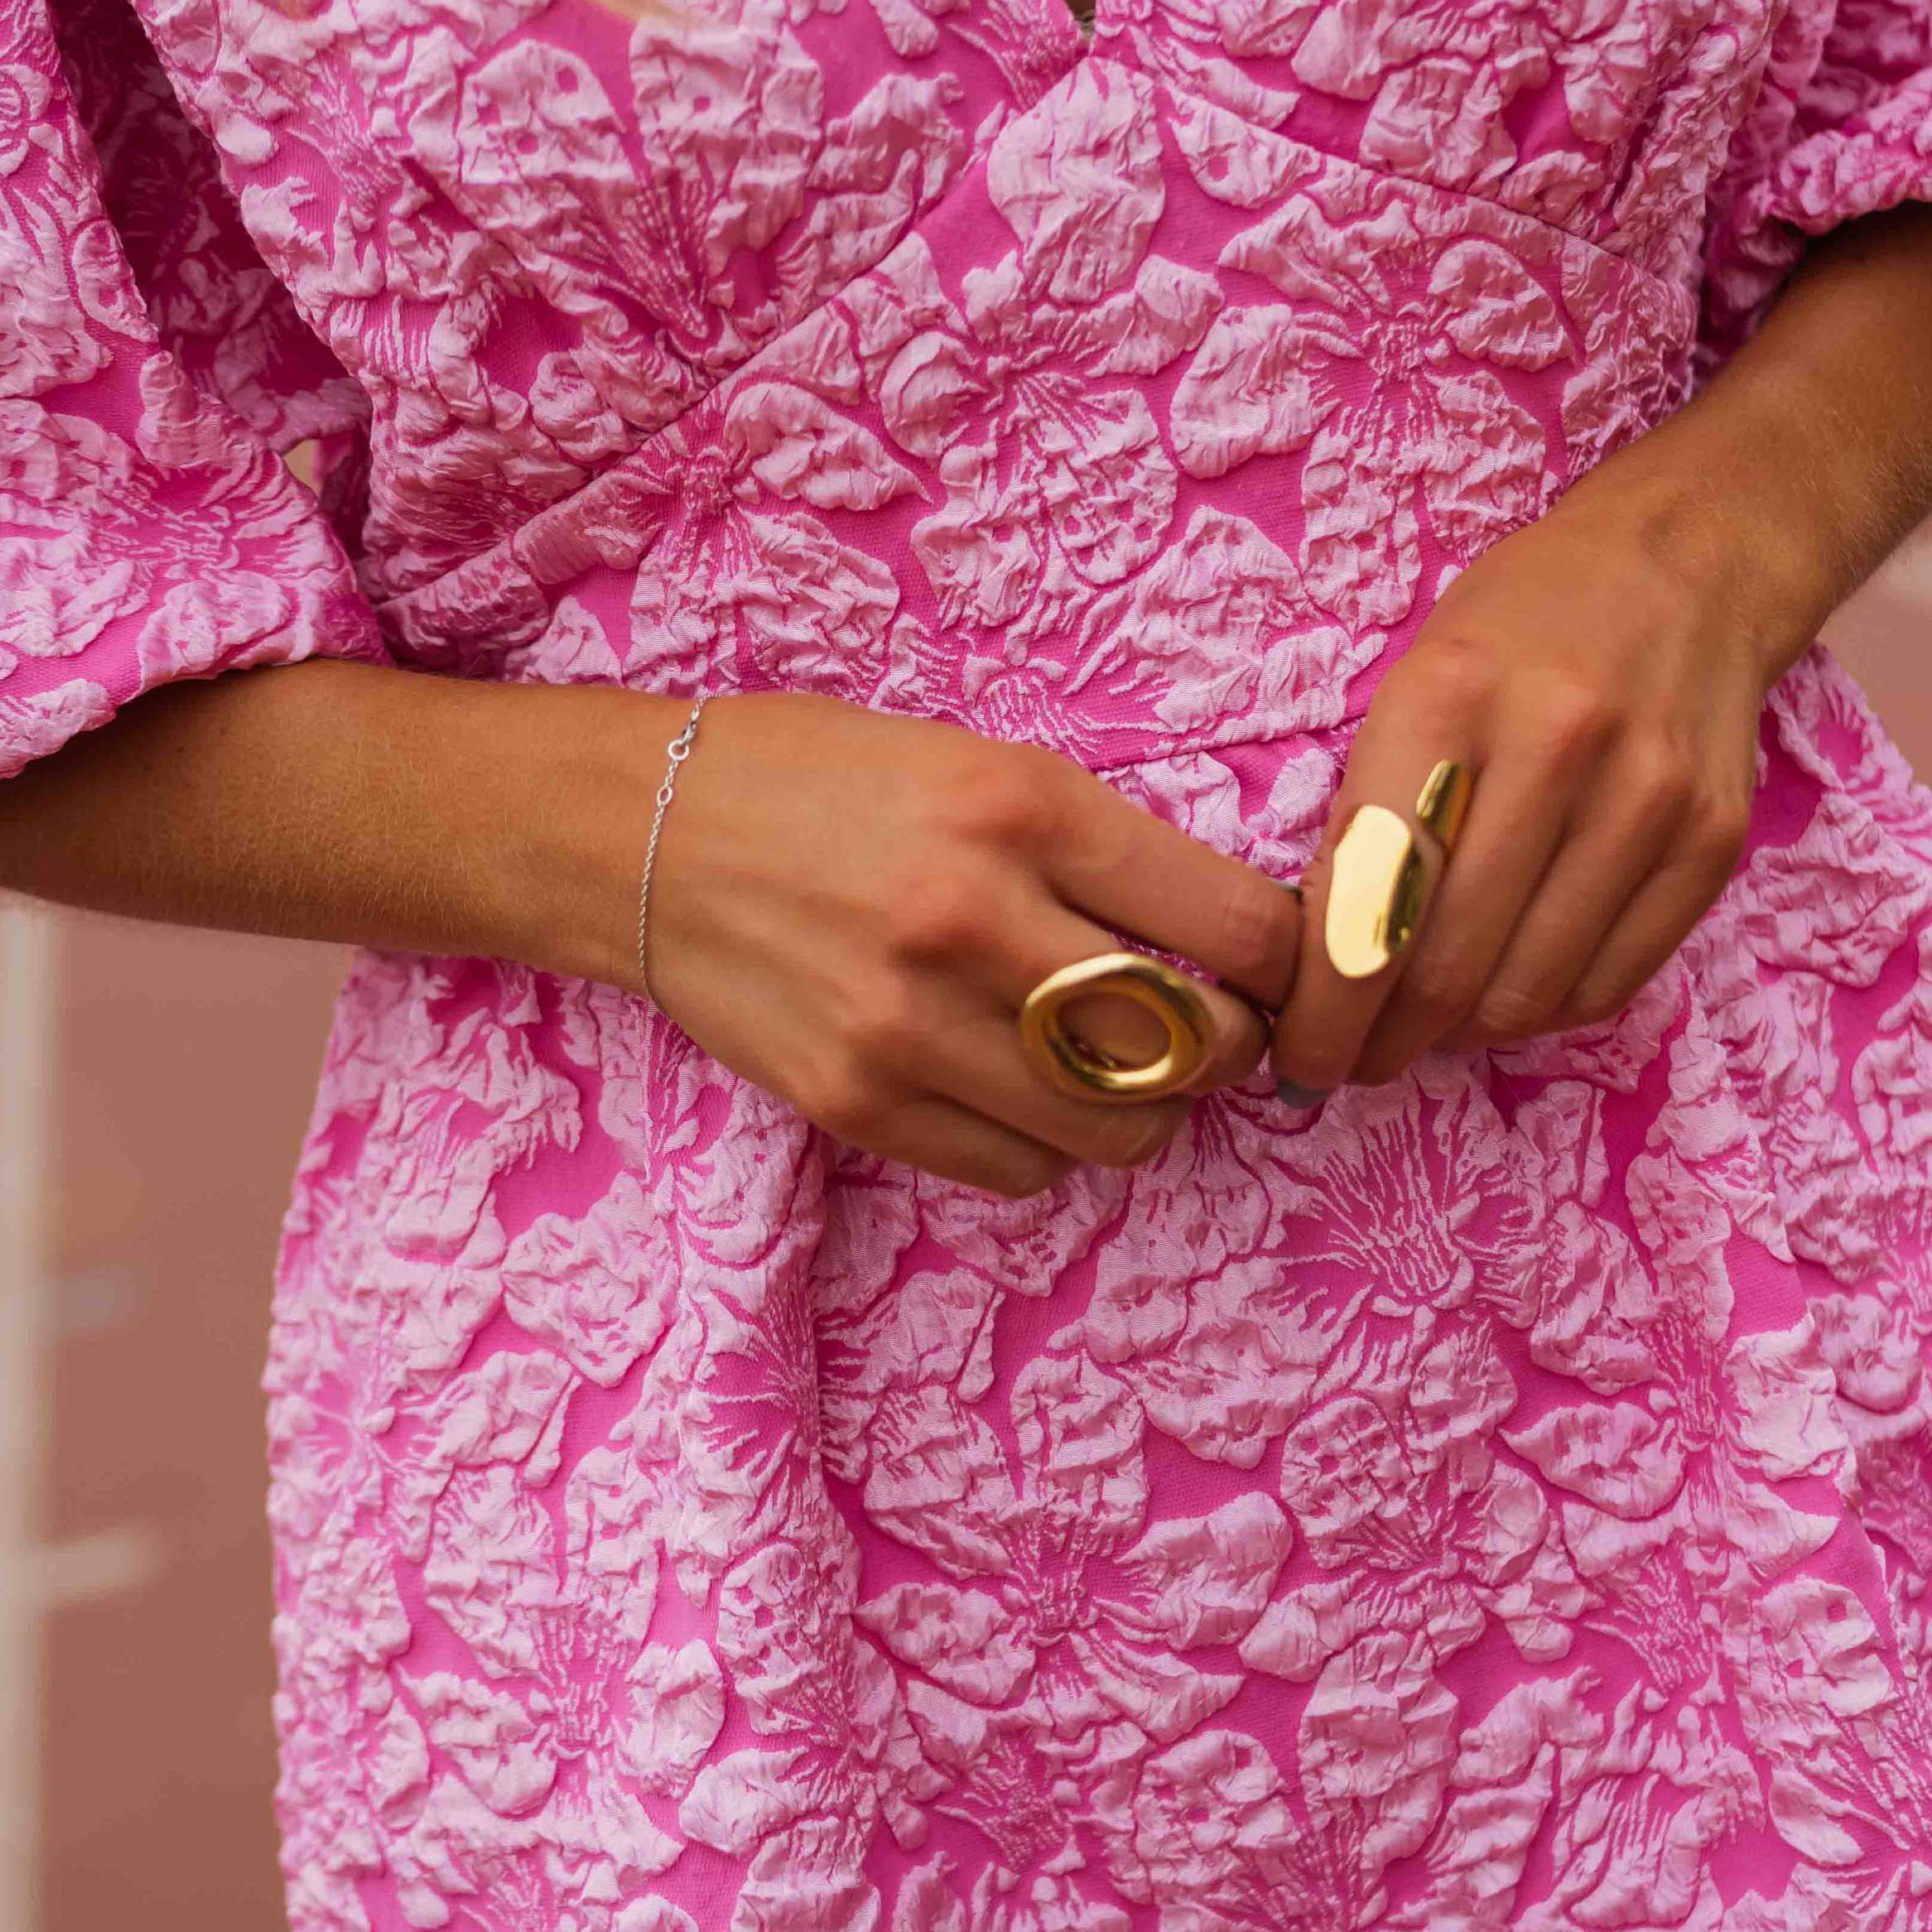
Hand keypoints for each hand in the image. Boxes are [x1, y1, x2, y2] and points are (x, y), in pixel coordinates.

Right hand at [646, 693, 1300, 1197]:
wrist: (642, 834)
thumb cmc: (827, 781)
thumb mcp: (981, 761)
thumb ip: (1100, 847)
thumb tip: (1233, 944)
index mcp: (1022, 807)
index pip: (1234, 925)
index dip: (1289, 962)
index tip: (1279, 968)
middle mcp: (972, 919)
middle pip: (1194, 1041)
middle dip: (1232, 1046)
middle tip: (1215, 1028)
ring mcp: (911, 1025)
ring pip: (1118, 1126)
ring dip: (1151, 1110)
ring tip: (1126, 1069)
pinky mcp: (859, 1103)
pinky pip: (1021, 1170)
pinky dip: (1053, 1146)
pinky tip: (1029, 1094)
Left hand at [1267, 464, 1794, 1097]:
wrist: (1684, 564)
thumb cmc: (1519, 625)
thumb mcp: (1412, 677)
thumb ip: (1372, 813)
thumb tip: (1325, 969)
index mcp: (1450, 696)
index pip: (1370, 901)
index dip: (1327, 1009)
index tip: (1301, 1054)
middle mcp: (1557, 745)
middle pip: (1450, 965)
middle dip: (1385, 1040)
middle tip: (1356, 1059)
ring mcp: (1648, 798)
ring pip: (1531, 991)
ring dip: (1464, 1036)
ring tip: (1430, 1026)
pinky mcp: (1711, 841)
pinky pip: (1609, 982)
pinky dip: (1545, 1011)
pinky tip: (1510, 994)